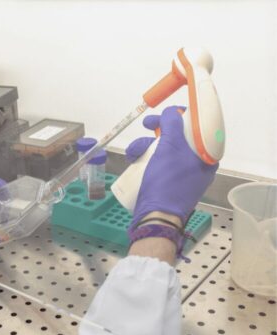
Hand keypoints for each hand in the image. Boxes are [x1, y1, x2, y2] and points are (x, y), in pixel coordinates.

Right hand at [126, 106, 218, 225]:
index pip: (197, 125)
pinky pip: (160, 164)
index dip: (179, 115)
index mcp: (207, 154)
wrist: (157, 217)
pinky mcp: (170, 184)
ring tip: (131, 153)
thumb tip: (172, 112)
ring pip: (165, 150)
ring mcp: (184, 175)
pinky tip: (134, 162)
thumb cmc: (167, 182)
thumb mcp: (170, 147)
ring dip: (146, 146)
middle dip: (157, 131)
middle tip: (145, 125)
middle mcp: (199, 164)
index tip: (163, 113)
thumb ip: (172, 124)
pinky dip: (147, 160)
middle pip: (179, 137)